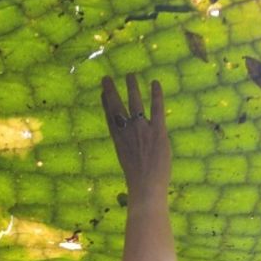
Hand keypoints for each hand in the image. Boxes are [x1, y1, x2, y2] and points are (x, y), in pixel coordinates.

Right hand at [100, 74, 170, 202]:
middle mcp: (127, 132)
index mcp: (118, 140)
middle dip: (111, 91)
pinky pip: (156, 108)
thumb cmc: (139, 181)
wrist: (146, 186)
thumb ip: (130, 150)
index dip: (106, 103)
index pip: (110, 117)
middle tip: (106, 77)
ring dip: (132, 87)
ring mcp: (141, 130)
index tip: (103, 92)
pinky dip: (156, 94)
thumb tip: (133, 145)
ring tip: (130, 75)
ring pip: (134, 103)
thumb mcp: (129, 163)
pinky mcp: (157, 131)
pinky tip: (155, 83)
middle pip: (116, 107)